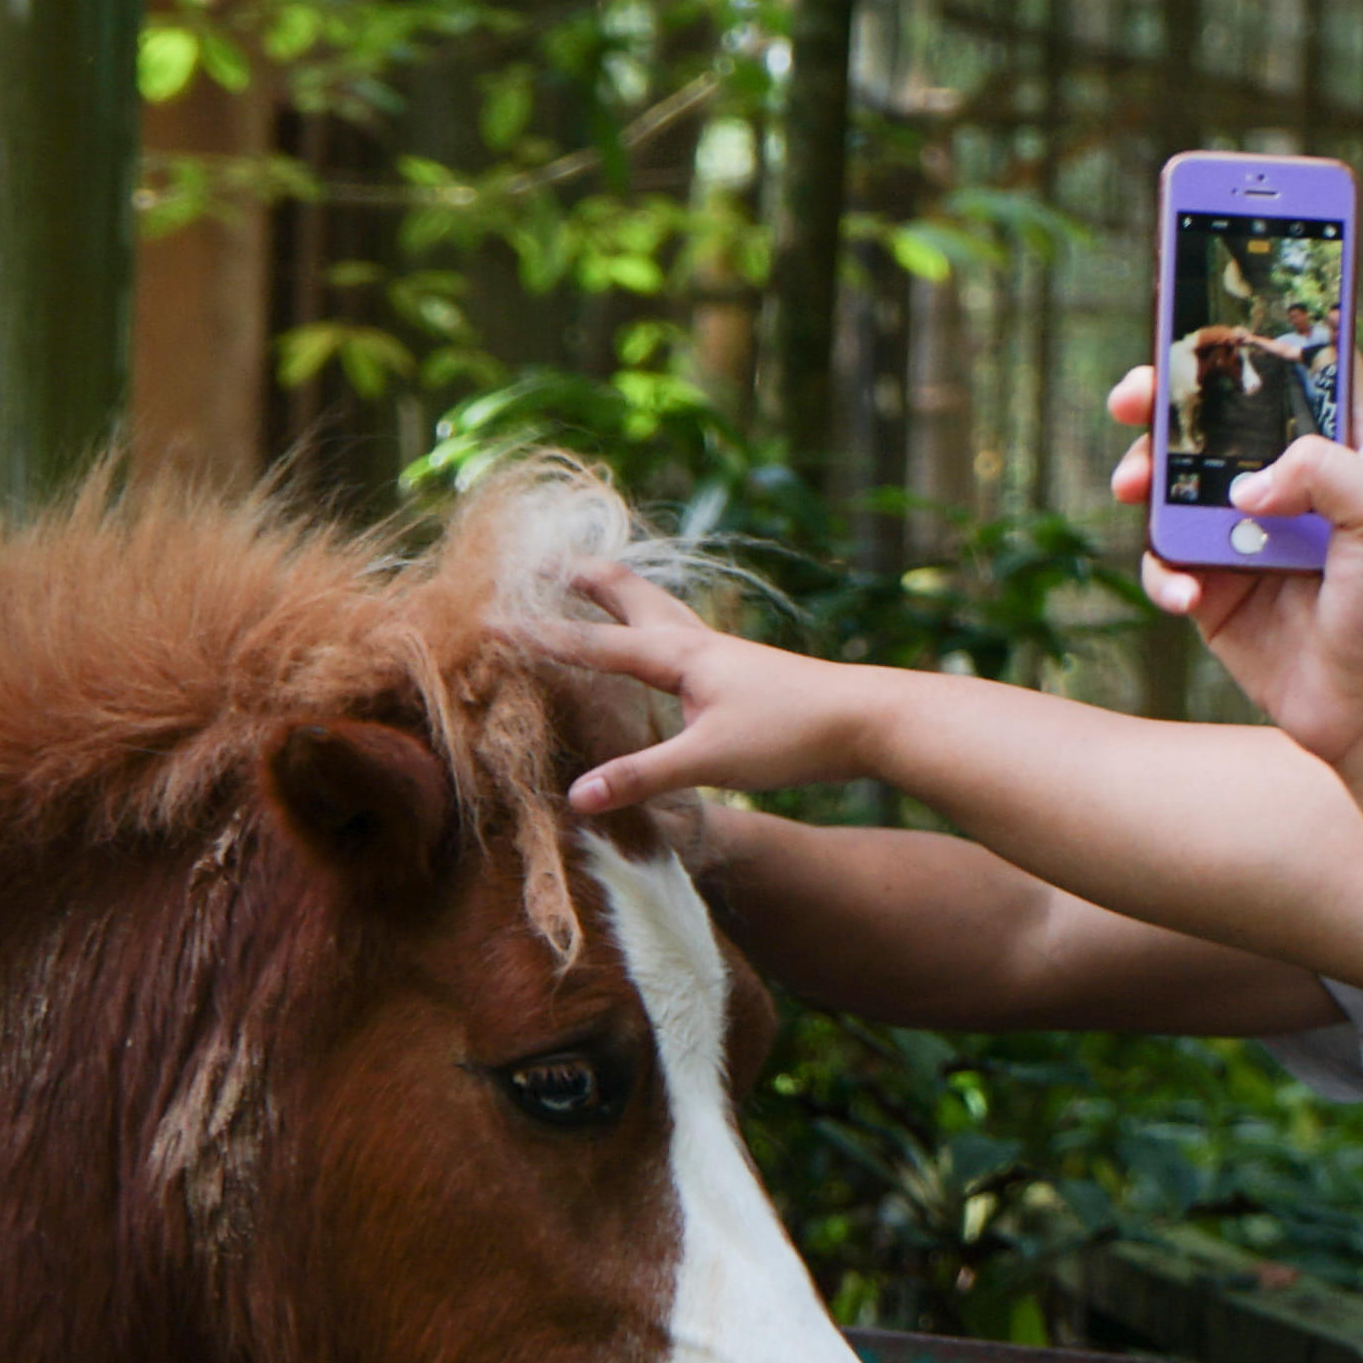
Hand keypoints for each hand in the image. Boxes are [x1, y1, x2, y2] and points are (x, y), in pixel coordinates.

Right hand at [539, 569, 886, 824]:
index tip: (492, 620)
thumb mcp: (709, 760)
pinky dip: (664, 630)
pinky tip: (676, 651)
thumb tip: (577, 798)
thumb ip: (642, 777)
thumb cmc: (791, 733)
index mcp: (680, 657)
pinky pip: (690, 641)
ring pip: (665, 614)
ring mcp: (727, 656)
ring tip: (606, 587)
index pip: (594, 646)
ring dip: (629, 597)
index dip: (540, 637)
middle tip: (556, 564)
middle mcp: (699, 645)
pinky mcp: (750, 674)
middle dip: (591, 584)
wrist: (871, 720)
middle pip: (633, 601)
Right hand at [1096, 363, 1362, 771]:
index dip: (1262, 335)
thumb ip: (1320, 467)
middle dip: (1166, 402)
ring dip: (1144, 481)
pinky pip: (1167, 566)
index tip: (1213, 308)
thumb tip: (1243, 488)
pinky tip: (1187, 594)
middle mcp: (1289, 485)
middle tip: (1133, 398)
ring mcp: (1245, 538)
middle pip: (1213, 420)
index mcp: (1341, 449)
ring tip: (1133, 488)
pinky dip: (1163, 573)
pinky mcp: (1217, 594)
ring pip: (1173, 487)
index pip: (1300, 371)